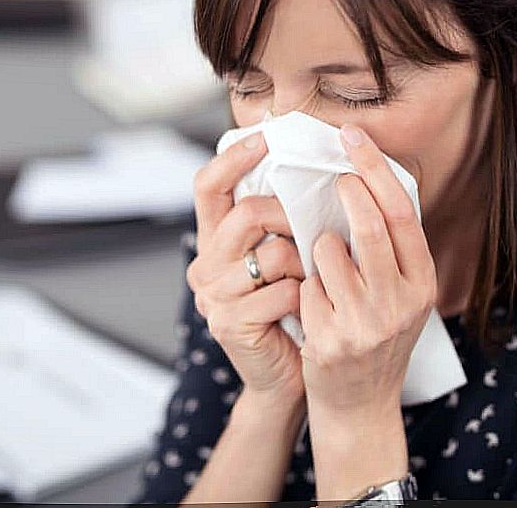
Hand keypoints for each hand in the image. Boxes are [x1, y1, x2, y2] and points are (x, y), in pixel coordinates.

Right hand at [187, 130, 306, 404]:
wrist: (286, 377)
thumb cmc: (291, 310)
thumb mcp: (282, 258)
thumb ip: (280, 221)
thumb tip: (312, 171)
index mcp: (215, 241)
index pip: (208, 185)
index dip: (233, 159)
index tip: (265, 138)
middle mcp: (205, 264)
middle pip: (246, 213)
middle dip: (288, 217)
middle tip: (311, 231)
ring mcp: (213, 295)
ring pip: (271, 253)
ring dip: (304, 264)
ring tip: (311, 281)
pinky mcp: (229, 323)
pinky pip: (283, 291)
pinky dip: (306, 297)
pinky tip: (307, 310)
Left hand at [299, 122, 437, 415]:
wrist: (359, 404)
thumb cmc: (376, 335)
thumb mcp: (400, 294)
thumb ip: (390, 249)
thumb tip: (366, 179)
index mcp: (421, 283)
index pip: (401, 212)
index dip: (374, 168)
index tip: (352, 137)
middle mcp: (400, 303)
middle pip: (370, 225)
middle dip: (347, 191)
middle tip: (335, 177)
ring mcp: (365, 324)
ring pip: (328, 251)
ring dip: (319, 246)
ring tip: (325, 265)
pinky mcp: (330, 340)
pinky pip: (306, 286)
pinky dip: (305, 284)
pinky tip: (314, 305)